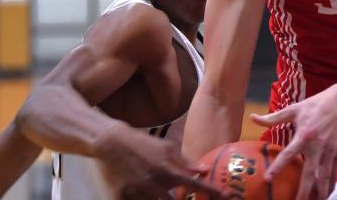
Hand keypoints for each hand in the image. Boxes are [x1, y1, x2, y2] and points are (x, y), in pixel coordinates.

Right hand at [94, 123, 223, 198]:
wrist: (112, 143)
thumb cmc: (144, 144)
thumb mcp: (167, 148)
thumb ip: (185, 162)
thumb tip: (203, 170)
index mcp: (166, 171)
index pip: (194, 186)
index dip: (211, 192)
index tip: (224, 197)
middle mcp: (153, 184)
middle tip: (184, 196)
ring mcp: (136, 193)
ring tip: (163, 192)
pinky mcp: (120, 197)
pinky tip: (146, 194)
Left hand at [251, 90, 336, 199]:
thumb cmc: (316, 105)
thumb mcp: (293, 109)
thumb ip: (272, 118)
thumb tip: (253, 118)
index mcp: (304, 135)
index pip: (288, 154)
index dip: (278, 167)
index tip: (268, 179)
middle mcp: (317, 146)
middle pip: (310, 174)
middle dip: (304, 191)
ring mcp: (329, 150)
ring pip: (324, 176)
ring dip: (320, 192)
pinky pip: (334, 171)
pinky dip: (331, 184)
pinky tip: (327, 193)